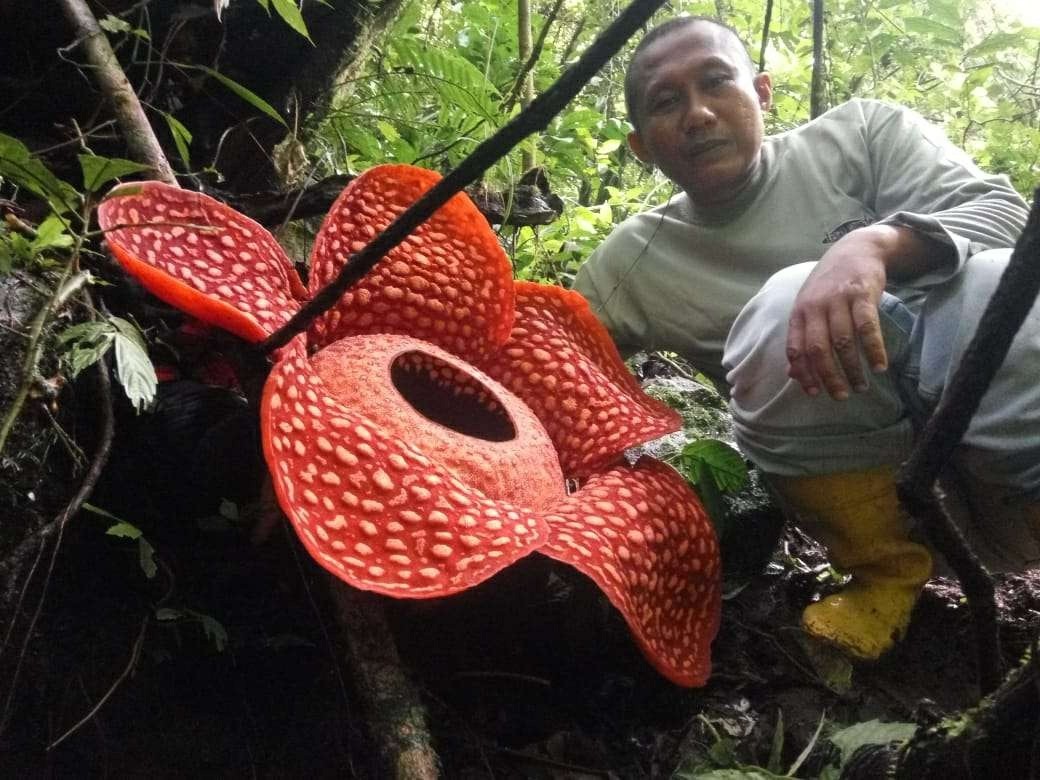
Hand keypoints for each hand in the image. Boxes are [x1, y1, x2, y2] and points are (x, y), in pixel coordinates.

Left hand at [785, 228, 892, 399]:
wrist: (856, 249)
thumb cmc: (829, 285)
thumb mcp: (808, 307)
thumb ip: (800, 338)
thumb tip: (792, 373)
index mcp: (799, 312)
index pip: (796, 349)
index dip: (804, 373)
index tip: (814, 393)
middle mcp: (815, 307)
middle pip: (819, 349)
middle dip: (829, 377)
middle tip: (841, 396)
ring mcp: (838, 300)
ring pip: (843, 342)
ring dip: (853, 369)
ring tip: (861, 386)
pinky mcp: (862, 294)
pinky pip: (867, 328)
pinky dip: (874, 350)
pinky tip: (880, 366)